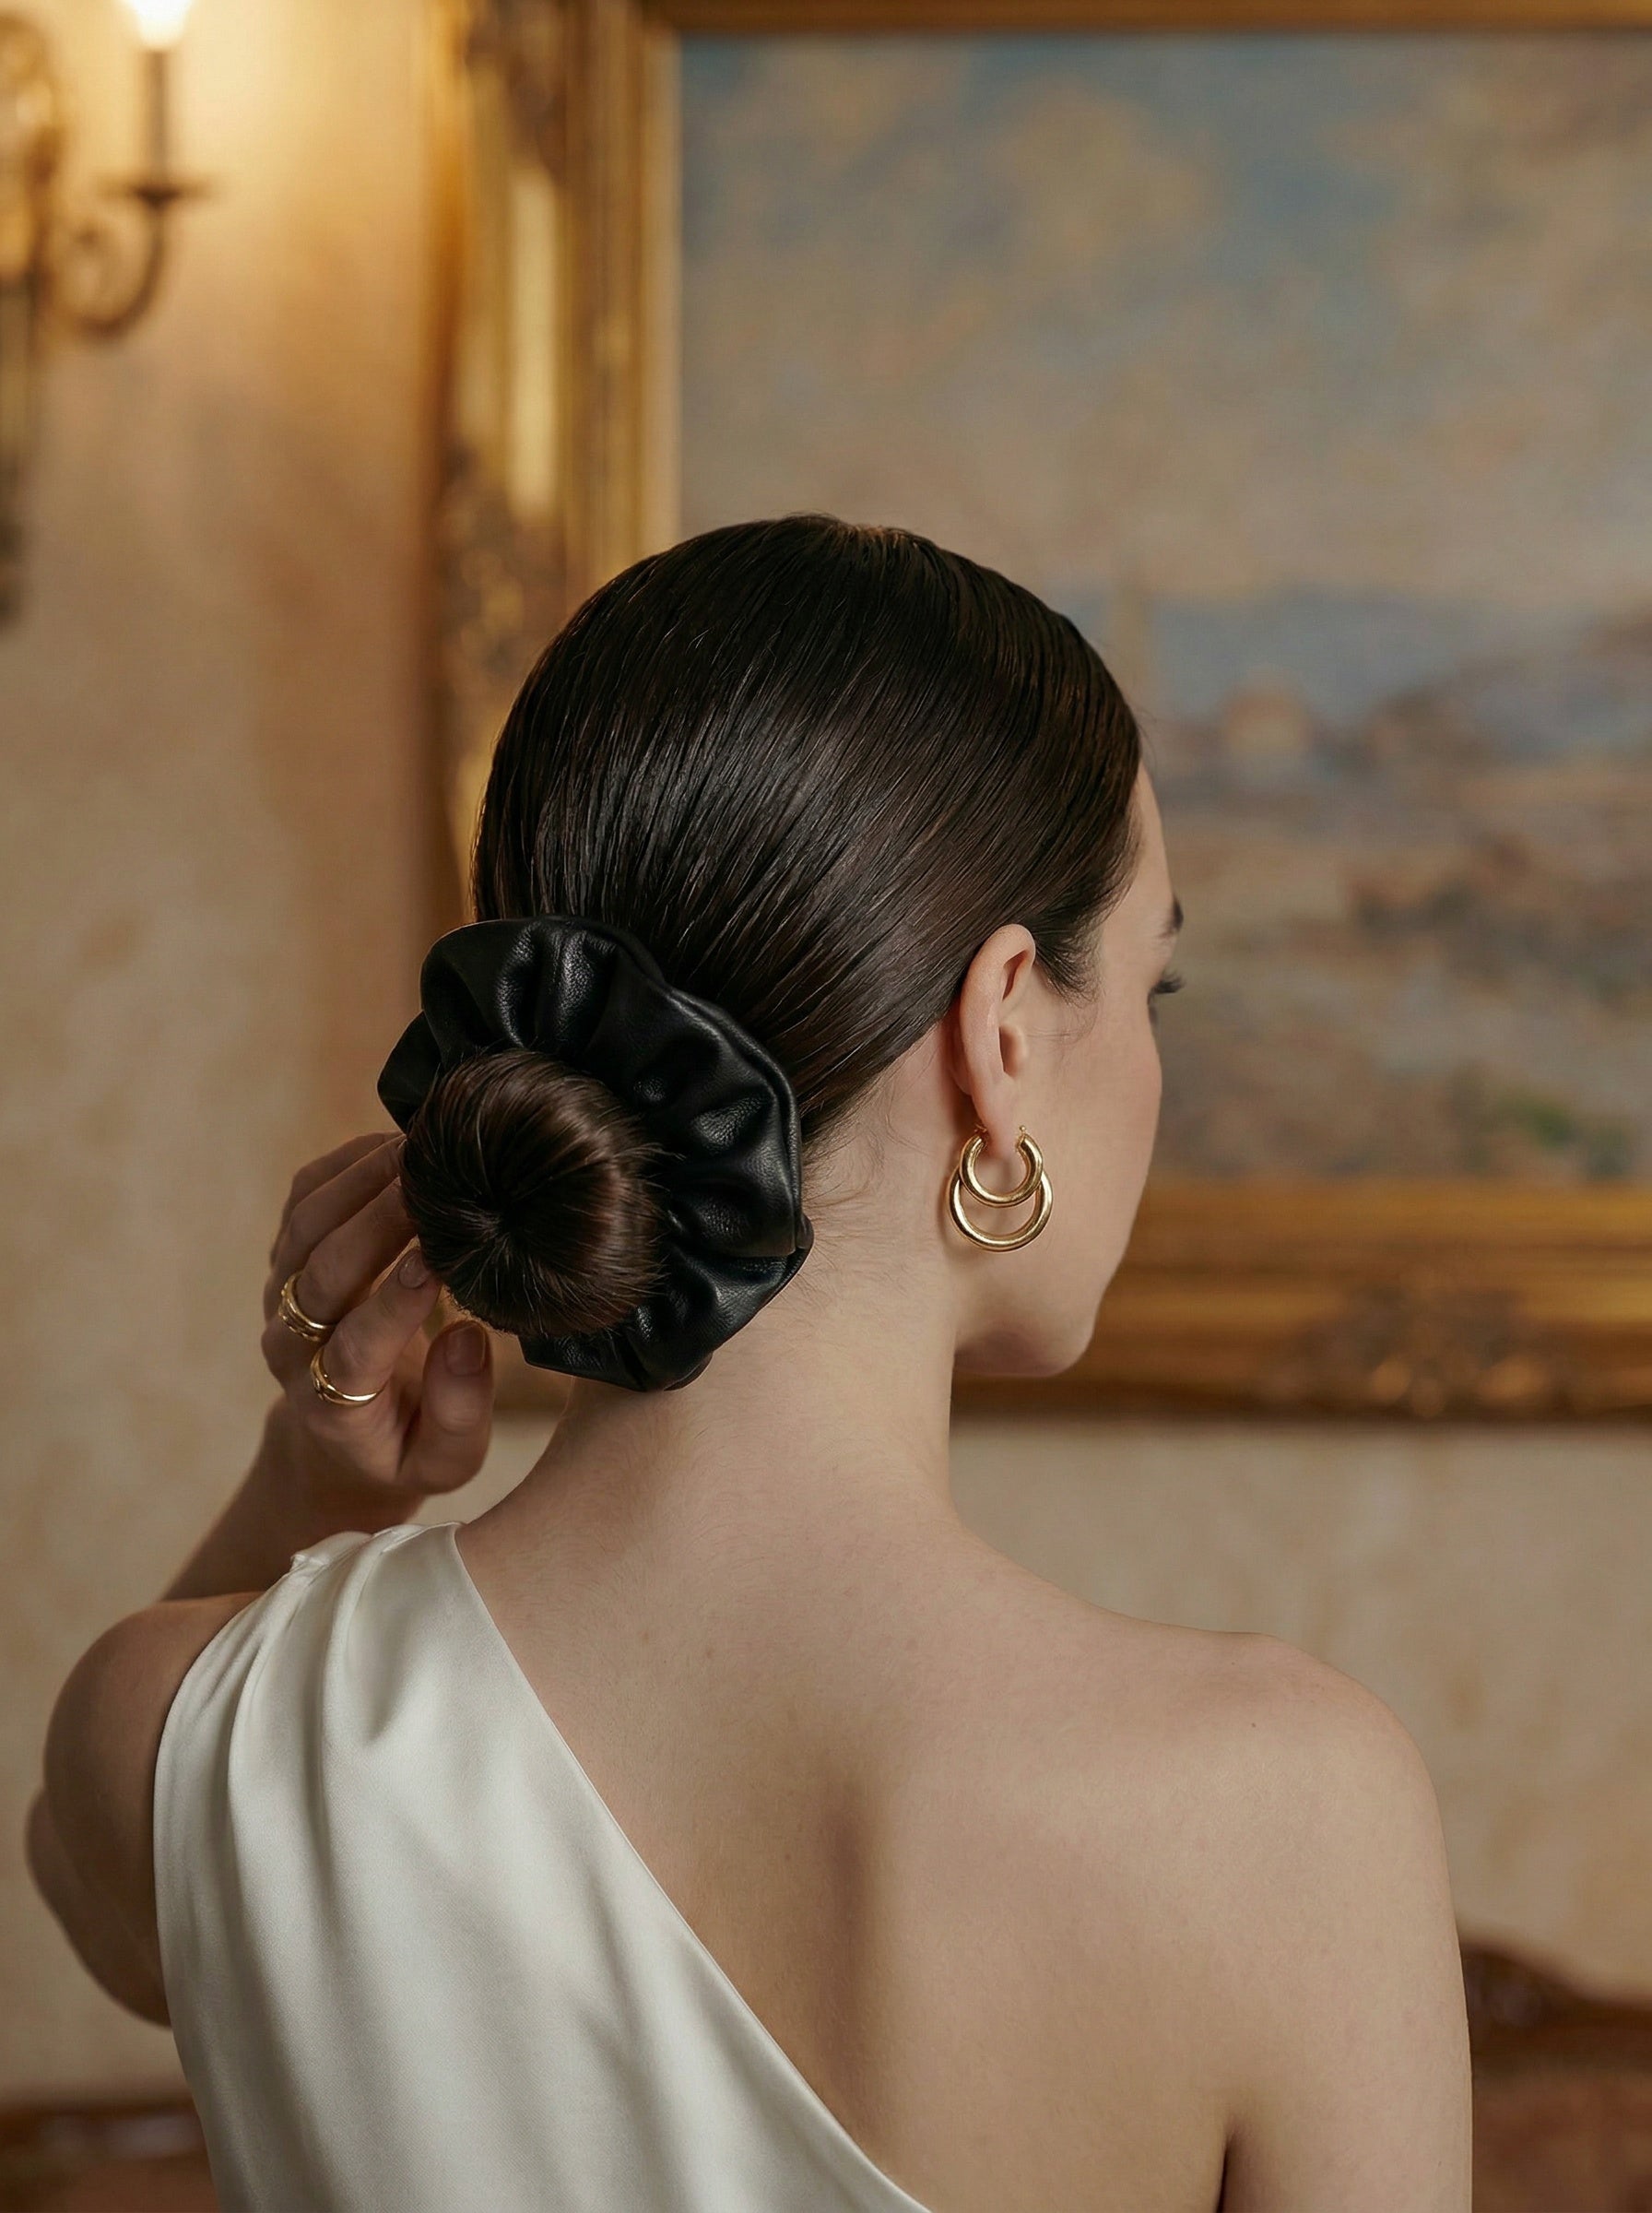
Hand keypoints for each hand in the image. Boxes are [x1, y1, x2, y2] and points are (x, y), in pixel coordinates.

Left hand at [260, 1131, 493, 1520]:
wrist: (337, 1439)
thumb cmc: (405, 1447)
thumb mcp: (445, 1463)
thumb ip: (460, 1413)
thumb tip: (468, 1339)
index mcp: (333, 1404)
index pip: (353, 1348)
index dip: (393, 1304)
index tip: (438, 1260)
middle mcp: (292, 1344)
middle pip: (322, 1274)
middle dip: (377, 1222)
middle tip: (433, 1179)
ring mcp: (281, 1293)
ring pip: (306, 1225)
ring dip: (360, 1180)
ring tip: (420, 1146)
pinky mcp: (287, 1254)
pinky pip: (304, 1197)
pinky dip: (347, 1162)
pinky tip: (399, 1140)